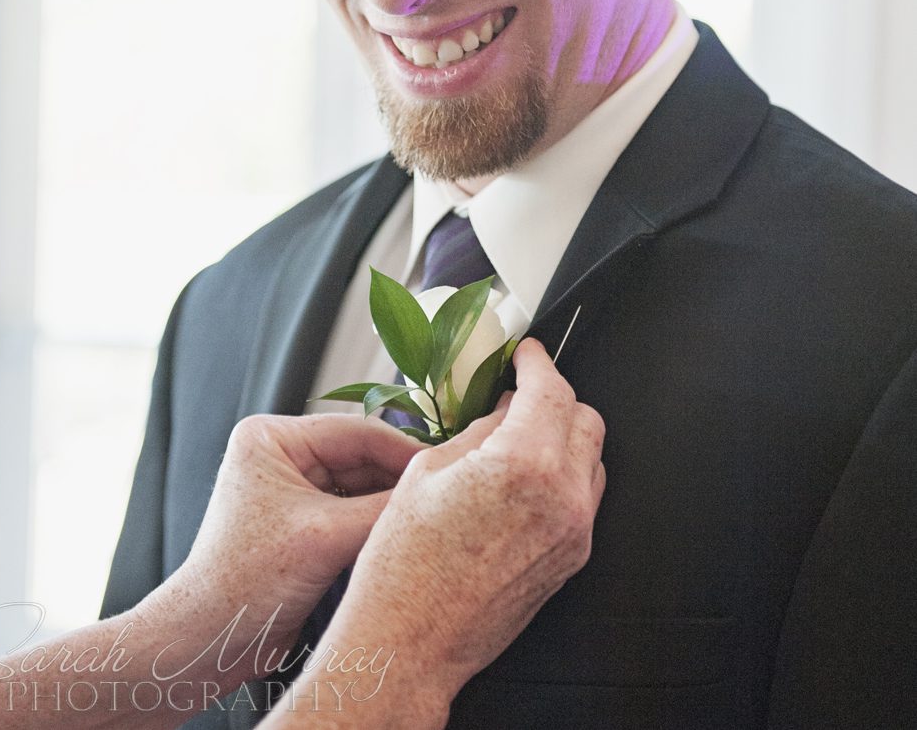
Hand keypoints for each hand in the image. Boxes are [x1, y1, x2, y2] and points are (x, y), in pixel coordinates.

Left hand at [161, 413, 423, 675]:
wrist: (208, 641)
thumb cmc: (248, 580)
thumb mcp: (326, 536)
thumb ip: (383, 510)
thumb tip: (437, 492)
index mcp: (272, 437)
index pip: (356, 431)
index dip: (404, 450)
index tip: (447, 467)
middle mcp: (281, 454)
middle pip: (360, 457)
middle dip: (399, 480)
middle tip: (447, 495)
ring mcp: (292, 489)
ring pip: (360, 486)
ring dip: (390, 504)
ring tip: (433, 517)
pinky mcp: (302, 523)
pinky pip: (352, 512)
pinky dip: (376, 524)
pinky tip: (406, 534)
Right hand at [319, 338, 604, 720]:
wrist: (410, 642)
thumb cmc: (404, 565)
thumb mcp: (428, 470)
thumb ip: (480, 432)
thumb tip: (505, 411)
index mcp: (523, 465)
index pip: (551, 390)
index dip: (537, 362)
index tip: (527, 355)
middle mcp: (560, 498)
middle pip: (585, 420)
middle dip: (554, 397)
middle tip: (521, 394)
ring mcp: (572, 534)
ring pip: (591, 459)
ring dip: (563, 437)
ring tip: (520, 438)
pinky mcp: (570, 561)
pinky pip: (583, 499)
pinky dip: (564, 476)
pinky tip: (525, 480)